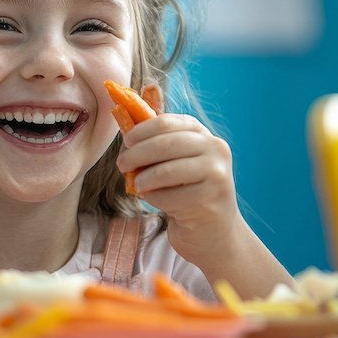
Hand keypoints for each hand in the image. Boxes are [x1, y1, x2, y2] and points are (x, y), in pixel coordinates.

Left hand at [115, 113, 241, 262]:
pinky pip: (168, 196)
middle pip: (165, 144)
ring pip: (165, 171)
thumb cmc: (188, 190)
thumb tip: (126, 107)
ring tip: (137, 185)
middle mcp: (216, 150)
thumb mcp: (177, 159)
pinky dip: (154, 198)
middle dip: (136, 154)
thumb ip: (157, 136)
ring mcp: (216, 175)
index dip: (141, 131)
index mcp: (205, 135)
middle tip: (122, 164)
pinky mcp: (208, 201)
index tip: (126, 141)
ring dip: (142, 179)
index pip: (167, 123)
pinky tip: (155, 199)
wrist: (213, 231)